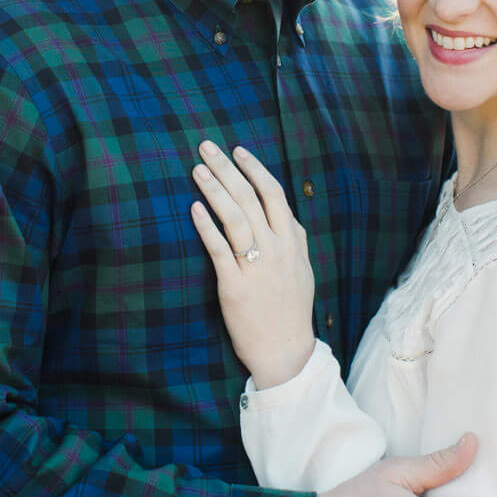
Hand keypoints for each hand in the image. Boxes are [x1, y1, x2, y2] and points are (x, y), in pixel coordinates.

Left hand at [190, 141, 315, 387]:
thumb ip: (292, 240)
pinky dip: (206, 226)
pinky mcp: (235, 286)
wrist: (285, 350)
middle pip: (251, 197)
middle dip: (227, 168)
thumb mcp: (302, 269)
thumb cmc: (290, 309)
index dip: (255, 169)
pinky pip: (218, 249)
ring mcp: (256, 267)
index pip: (274, 194)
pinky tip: (194, 208)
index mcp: (292, 242)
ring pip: (235, 217)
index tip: (238, 151)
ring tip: (197, 170)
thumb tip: (282, 214)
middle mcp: (276, 250)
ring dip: (215, 189)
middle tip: (207, 147)